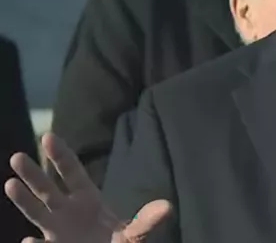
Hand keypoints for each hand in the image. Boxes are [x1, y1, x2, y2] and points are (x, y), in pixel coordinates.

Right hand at [4, 133, 171, 242]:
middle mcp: (67, 212)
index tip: (48, 136)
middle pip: (48, 189)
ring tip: (9, 184)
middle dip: (34, 174)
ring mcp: (57, 232)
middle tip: (17, 157)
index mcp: (87, 199)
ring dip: (24, 201)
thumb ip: (146, 222)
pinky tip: (27, 241)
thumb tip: (167, 207)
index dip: (62, 155)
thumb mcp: (134, 234)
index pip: (72, 172)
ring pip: (38, 214)